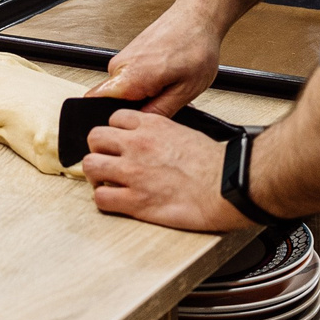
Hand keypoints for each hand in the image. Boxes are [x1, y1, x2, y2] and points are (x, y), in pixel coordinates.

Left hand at [82, 109, 244, 231]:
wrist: (228, 186)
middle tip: (107, 161)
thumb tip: (154, 140)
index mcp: (152, 126)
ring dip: (96, 175)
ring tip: (106, 182)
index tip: (117, 143)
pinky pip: (101, 198)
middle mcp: (137, 145)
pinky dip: (104, 200)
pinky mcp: (136, 201)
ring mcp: (133, 172)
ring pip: (90, 166)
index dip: (114, 132)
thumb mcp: (185, 133)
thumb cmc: (216, 165)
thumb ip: (162, 134)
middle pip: (95, 138)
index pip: (114, 119)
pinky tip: (115, 201)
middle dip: (99, 150)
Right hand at [89, 0, 227, 115]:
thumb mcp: (187, 90)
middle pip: (113, 102)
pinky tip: (167, 77)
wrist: (197, 15)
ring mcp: (123, 58)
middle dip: (137, 108)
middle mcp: (120, 66)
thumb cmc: (196, 44)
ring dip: (144, 95)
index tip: (133, 121)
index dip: (111, 118)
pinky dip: (147, 83)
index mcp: (130, 77)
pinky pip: (130, 79)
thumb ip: (160, 112)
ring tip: (170, 85)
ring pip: (124, 91)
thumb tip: (143, 123)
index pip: (93, 103)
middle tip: (165, 101)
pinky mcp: (129, 55)